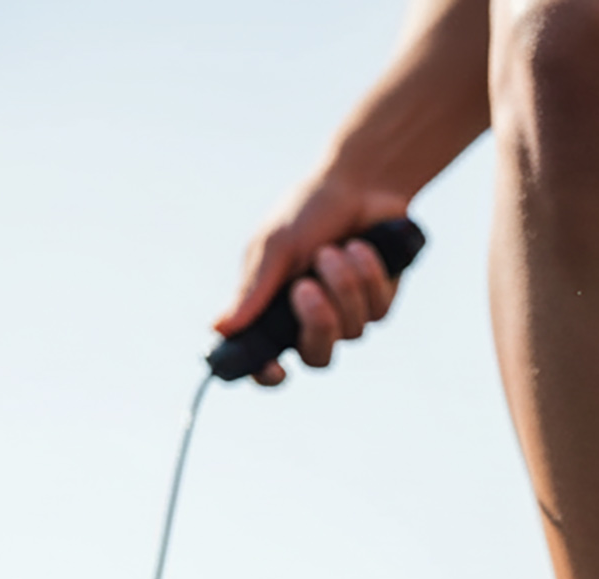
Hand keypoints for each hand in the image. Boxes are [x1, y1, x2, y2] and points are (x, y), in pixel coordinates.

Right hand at [213, 178, 411, 385]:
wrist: (359, 185)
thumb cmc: (307, 213)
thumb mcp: (275, 247)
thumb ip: (253, 289)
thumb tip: (218, 328)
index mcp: (275, 311)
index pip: (267, 361)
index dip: (267, 374)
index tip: (274, 368)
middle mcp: (312, 322)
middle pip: (317, 357)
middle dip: (317, 324)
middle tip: (307, 288)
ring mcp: (349, 316)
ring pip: (352, 330)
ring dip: (342, 284)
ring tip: (335, 248)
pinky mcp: (379, 305)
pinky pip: (376, 309)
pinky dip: (367, 273)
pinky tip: (362, 247)